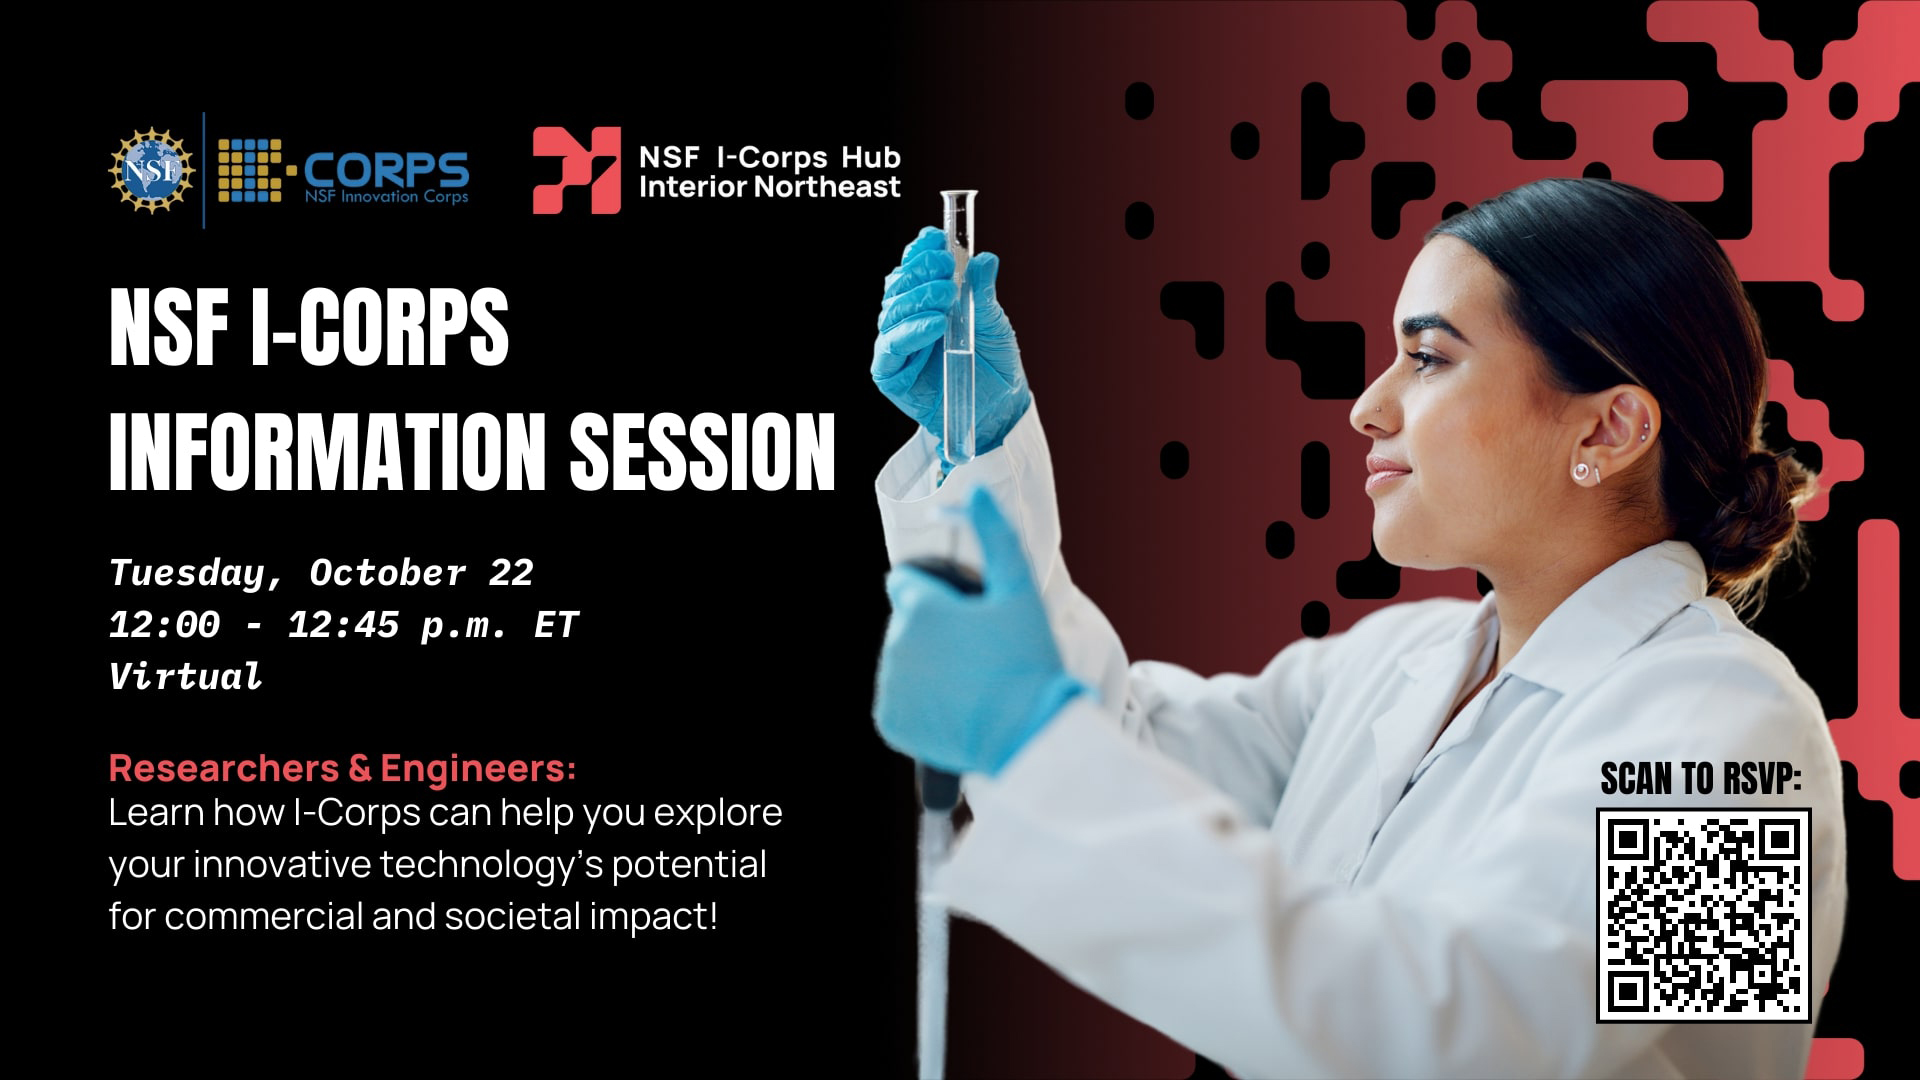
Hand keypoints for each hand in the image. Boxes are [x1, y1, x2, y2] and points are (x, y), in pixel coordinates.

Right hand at [871, 226, 1032, 467]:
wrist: (998, 409)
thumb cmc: (993, 364)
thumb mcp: (993, 324)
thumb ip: (983, 293)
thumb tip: (985, 259)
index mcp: (926, 301)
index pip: (913, 269)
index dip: (919, 251)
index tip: (935, 238)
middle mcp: (907, 319)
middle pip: (897, 286)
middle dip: (918, 271)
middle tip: (945, 266)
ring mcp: (897, 345)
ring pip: (891, 312)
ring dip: (917, 298)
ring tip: (946, 295)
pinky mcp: (891, 373)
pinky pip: (891, 347)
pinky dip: (911, 332)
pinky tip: (935, 324)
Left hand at [874, 486, 1086, 775]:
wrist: (1028, 735)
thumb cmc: (1028, 662)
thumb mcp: (1020, 590)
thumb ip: (996, 535)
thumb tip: (976, 491)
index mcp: (920, 608)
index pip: (907, 583)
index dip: (939, 594)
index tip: (968, 616)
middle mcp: (896, 644)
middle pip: (907, 624)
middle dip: (935, 632)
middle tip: (979, 655)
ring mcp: (890, 685)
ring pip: (903, 662)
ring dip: (928, 666)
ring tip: (972, 683)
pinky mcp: (890, 721)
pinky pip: (900, 701)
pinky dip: (920, 704)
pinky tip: (955, 707)